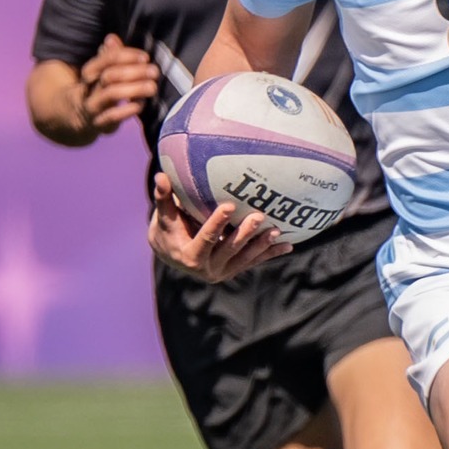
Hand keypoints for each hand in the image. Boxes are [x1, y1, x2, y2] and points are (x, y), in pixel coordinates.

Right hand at [79, 34, 158, 135]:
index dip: (125, 56)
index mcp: (89, 73)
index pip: (105, 59)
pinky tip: (141, 104)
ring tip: (152, 87)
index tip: (145, 57)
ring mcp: (93, 107)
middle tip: (154, 71)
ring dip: (134, 89)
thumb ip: (109, 56)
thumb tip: (112, 38)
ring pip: (111, 94)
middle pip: (109, 76)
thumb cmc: (97, 89)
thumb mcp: (100, 73)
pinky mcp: (100, 124)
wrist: (76, 118)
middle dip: (133, 72)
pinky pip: (112, 117)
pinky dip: (128, 110)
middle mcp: (89, 88)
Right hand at [148, 173, 288, 281]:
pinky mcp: (233, 270)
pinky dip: (270, 254)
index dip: (217, 223)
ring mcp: (222, 271)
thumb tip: (160, 176)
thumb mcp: (164, 217)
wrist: (171, 254)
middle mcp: (207, 268)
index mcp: (190, 255)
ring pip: (245, 258)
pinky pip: (253, 262)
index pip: (205, 238)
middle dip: (245, 234)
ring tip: (277, 230)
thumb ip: (164, 199)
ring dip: (262, 245)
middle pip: (229, 249)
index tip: (230, 206)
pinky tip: (288, 246)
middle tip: (259, 216)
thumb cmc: (168, 229)